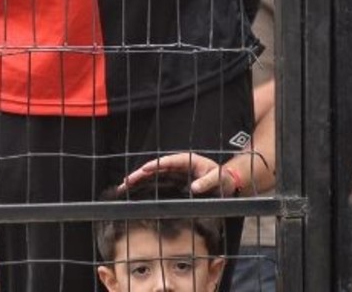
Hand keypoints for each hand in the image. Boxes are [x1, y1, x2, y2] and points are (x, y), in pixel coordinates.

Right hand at [121, 152, 245, 196]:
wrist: (226, 182)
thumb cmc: (222, 178)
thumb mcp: (218, 178)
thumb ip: (207, 182)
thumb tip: (194, 187)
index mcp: (187, 160)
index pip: (168, 162)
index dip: (155, 165)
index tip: (144, 169)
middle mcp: (178, 165)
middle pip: (156, 168)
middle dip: (140, 174)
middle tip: (126, 181)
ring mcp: (175, 173)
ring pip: (153, 175)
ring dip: (139, 180)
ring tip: (124, 187)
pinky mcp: (174, 181)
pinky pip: (158, 182)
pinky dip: (146, 185)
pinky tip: (135, 191)